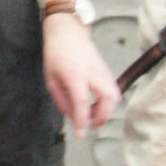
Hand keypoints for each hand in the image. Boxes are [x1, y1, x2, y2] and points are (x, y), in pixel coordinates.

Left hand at [43, 10, 121, 133]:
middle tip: (90, 125)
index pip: (82, 103)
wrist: (68, 31)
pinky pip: (114, 91)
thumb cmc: (56, 53)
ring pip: (114, 96)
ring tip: (93, 115)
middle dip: (101, 118)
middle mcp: (93, 73)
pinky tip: (98, 104)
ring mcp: (103, 71)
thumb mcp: (51, 78)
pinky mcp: (107, 71)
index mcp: (75, 75)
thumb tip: (72, 117)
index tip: (81, 135)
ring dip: (107, 111)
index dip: (82, 122)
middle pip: (107, 100)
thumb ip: (61, 100)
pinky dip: (109, 102)